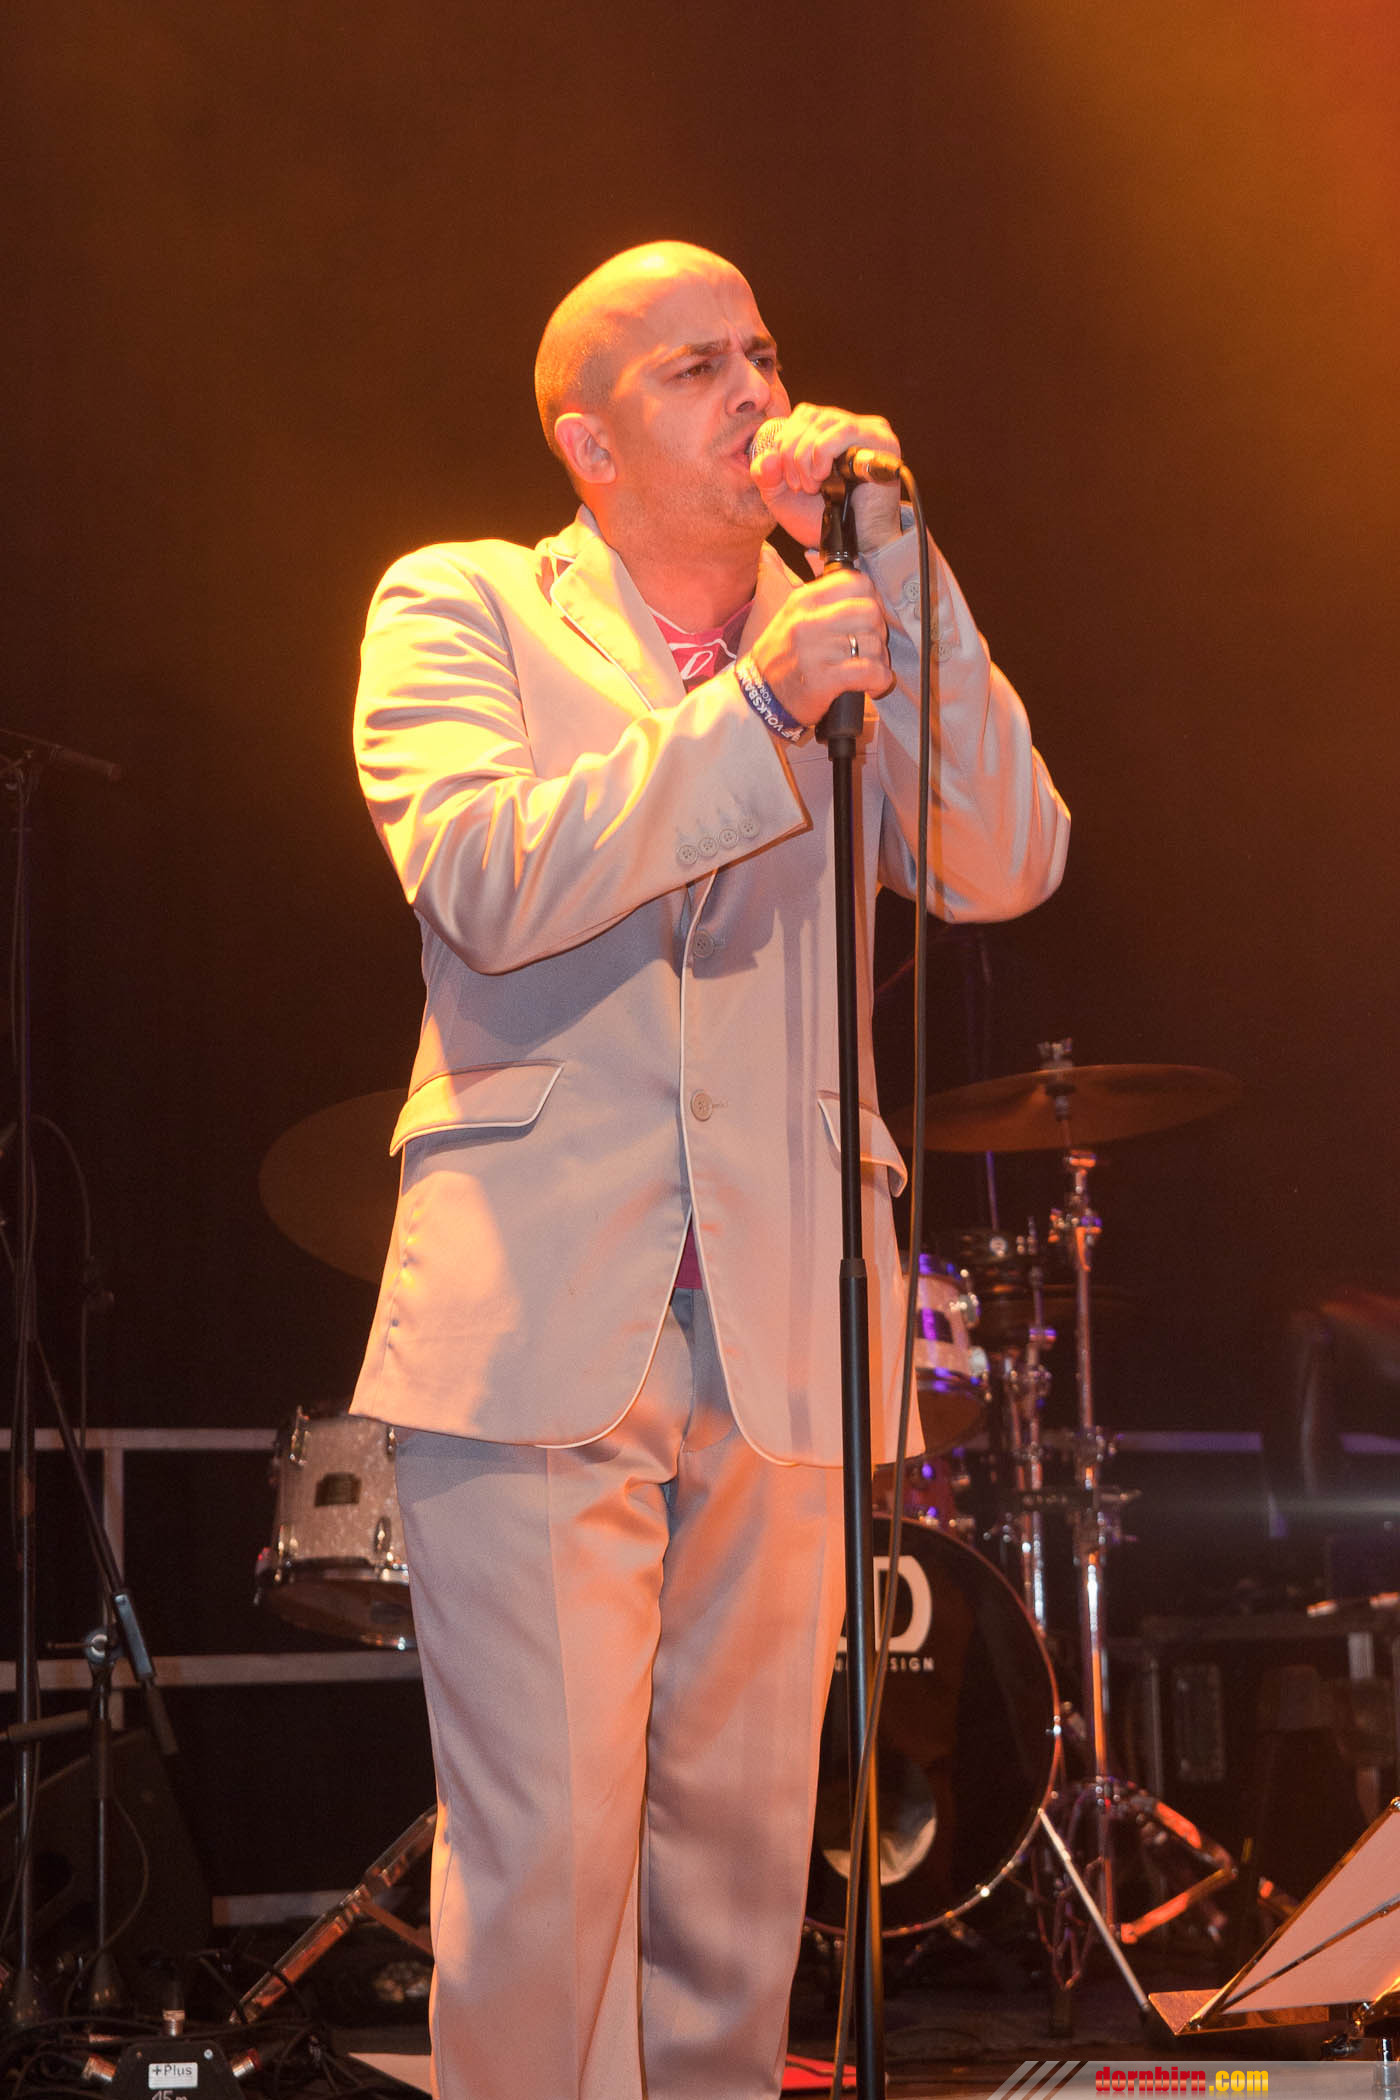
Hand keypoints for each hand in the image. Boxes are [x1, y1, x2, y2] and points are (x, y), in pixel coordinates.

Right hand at [747, 568, 892, 728]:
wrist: (757, 697)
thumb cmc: (779, 659)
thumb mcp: (791, 616)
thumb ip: (823, 601)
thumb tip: (863, 593)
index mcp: (804, 601)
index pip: (856, 582)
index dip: (871, 599)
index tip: (868, 619)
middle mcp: (808, 621)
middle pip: (870, 612)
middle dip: (878, 631)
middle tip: (869, 648)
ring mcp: (814, 651)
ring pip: (873, 643)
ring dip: (879, 660)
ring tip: (869, 670)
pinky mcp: (823, 680)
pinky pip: (870, 671)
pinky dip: (879, 680)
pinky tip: (872, 685)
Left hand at [749, 402, 902, 550]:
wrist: (852, 545)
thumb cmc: (821, 520)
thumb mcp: (782, 497)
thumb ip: (766, 476)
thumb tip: (767, 458)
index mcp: (827, 431)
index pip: (801, 416)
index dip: (784, 443)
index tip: (786, 479)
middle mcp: (848, 425)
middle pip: (808, 416)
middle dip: (792, 454)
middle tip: (799, 487)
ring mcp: (868, 430)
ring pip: (823, 422)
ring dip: (807, 457)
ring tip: (813, 486)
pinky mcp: (882, 441)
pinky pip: (844, 430)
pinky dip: (824, 453)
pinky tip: (825, 478)